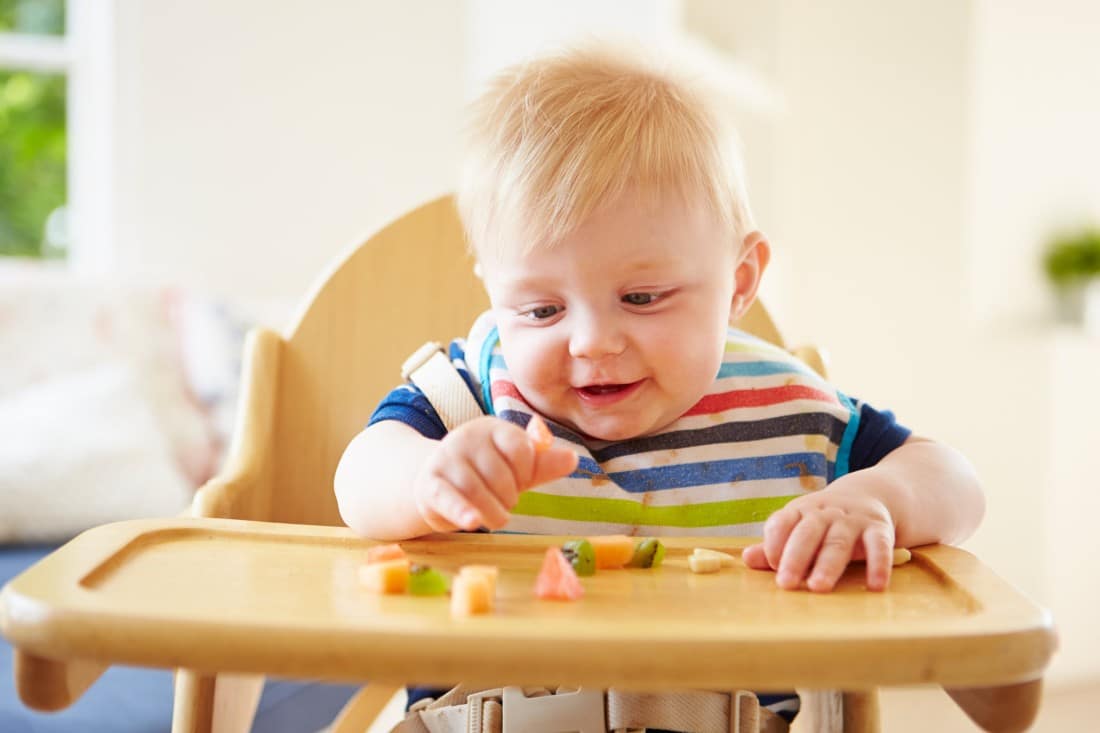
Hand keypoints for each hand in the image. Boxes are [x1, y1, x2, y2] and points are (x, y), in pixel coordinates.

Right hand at [413, 416, 577, 531]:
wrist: (437, 485)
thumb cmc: (485, 476)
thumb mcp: (516, 469)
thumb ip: (543, 464)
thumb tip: (572, 458)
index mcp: (492, 428)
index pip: (520, 448)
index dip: (526, 472)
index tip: (520, 480)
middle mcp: (466, 438)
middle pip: (499, 473)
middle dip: (508, 496)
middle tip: (504, 502)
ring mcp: (445, 460)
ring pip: (476, 490)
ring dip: (492, 512)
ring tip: (495, 519)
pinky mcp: (429, 484)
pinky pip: (447, 497)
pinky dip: (461, 511)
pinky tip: (473, 522)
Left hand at [742, 475, 896, 591]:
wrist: (869, 495)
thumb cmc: (823, 521)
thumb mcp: (798, 527)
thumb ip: (774, 545)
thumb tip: (746, 560)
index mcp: (800, 510)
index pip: (782, 522)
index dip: (774, 542)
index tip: (771, 565)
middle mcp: (825, 512)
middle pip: (808, 532)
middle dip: (795, 557)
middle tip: (786, 584)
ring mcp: (853, 519)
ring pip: (839, 541)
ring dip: (828, 564)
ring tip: (818, 587)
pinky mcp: (879, 528)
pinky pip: (879, 545)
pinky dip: (878, 564)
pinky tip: (875, 585)